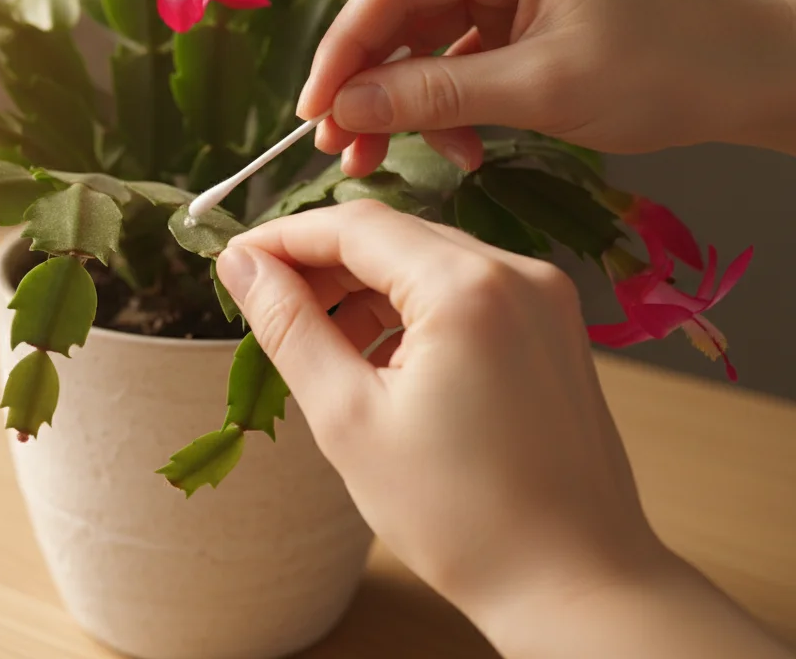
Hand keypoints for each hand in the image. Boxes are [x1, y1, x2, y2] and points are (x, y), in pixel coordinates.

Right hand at [216, 201, 791, 657]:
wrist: (574, 582)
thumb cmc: (461, 516)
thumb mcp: (349, 419)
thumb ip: (289, 328)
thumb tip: (240, 265)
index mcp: (467, 289)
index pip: (355, 225)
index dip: (284, 238)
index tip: (234, 262)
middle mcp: (518, 273)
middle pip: (395, 236)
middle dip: (323, 265)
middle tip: (265, 308)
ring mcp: (545, 299)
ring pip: (429, 262)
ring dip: (367, 290)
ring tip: (322, 348)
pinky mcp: (555, 328)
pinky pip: (467, 292)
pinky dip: (413, 312)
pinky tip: (381, 363)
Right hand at [302, 0, 795, 176]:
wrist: (749, 79)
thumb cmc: (669, 68)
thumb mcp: (540, 88)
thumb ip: (435, 96)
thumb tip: (346, 108)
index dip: (344, 49)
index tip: (314, 109)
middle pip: (402, 14)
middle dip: (369, 83)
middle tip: (339, 144)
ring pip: (424, 43)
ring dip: (403, 103)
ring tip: (381, 158)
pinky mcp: (522, 18)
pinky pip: (458, 60)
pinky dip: (446, 106)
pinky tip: (452, 147)